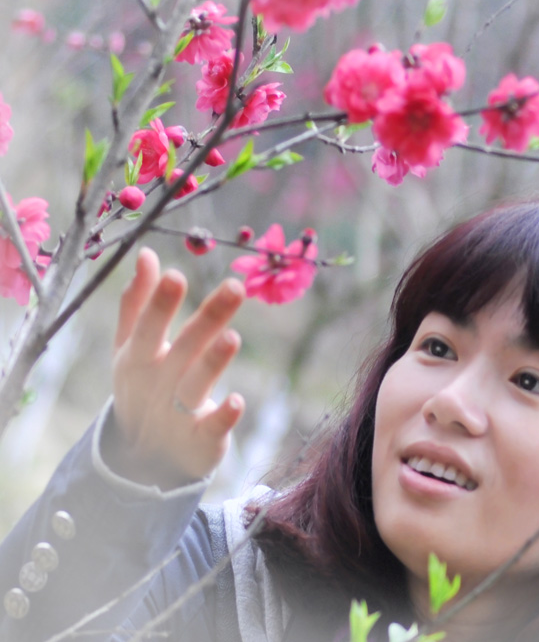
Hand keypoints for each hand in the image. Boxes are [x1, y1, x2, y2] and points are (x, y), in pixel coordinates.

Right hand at [109, 247, 245, 487]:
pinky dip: (222, 417)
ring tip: (232, 337)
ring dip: (213, 363)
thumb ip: (137, 303)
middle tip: (234, 287)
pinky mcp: (200, 441)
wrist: (142, 457)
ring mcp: (177, 415)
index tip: (176, 275)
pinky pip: (211, 428)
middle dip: (208, 318)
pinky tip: (236, 401)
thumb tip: (146, 253)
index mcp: (138, 359)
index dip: (160, 304)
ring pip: (196, 386)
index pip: (147, 328)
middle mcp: (158, 384)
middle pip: (184, 349)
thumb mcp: (130, 348)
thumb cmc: (142, 386)